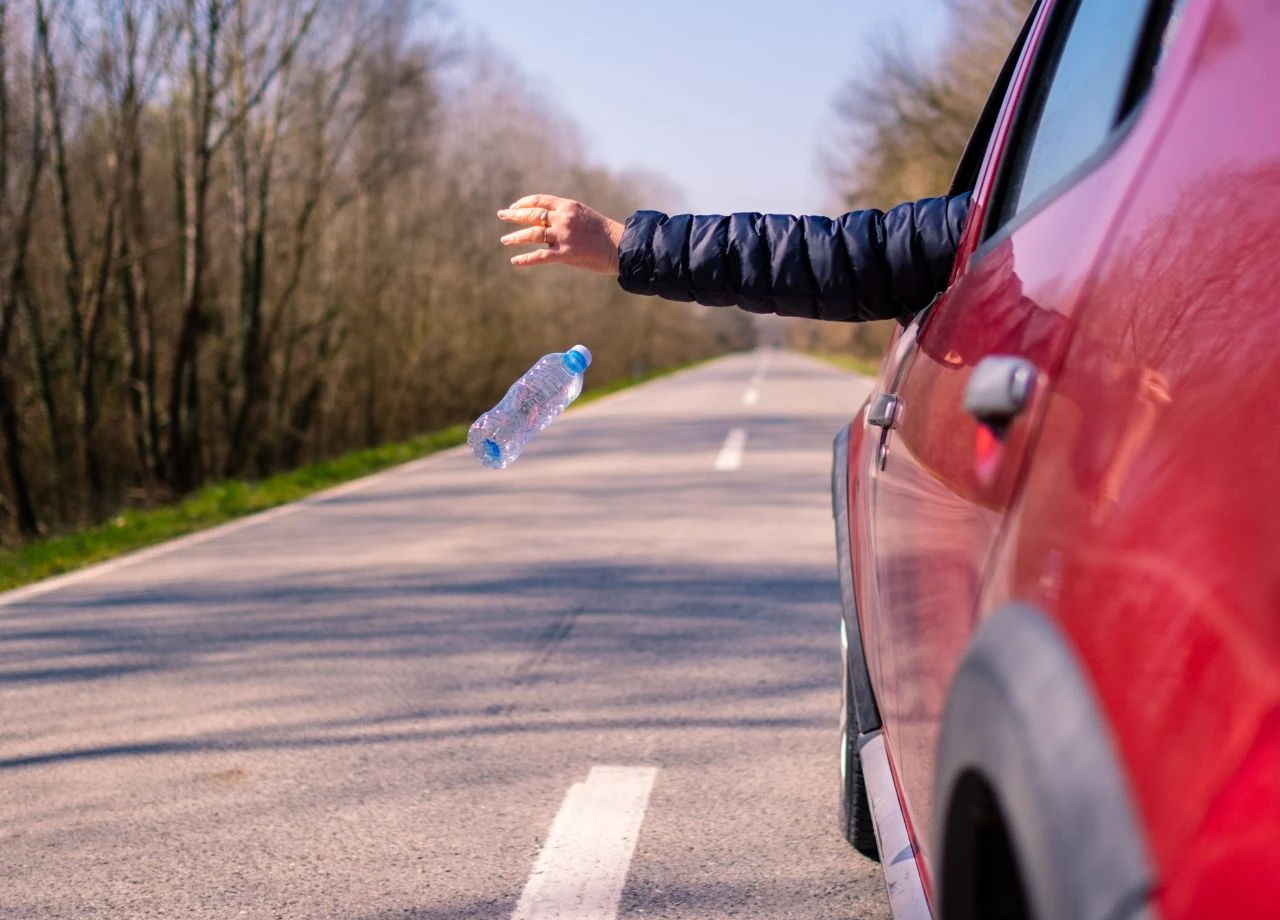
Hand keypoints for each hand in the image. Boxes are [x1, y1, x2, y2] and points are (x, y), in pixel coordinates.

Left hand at [497, 194, 624, 273]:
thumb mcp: (584, 217)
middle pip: (532, 215)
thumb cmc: (605, 233)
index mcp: (568, 206)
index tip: (514, 207)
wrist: (621, 247)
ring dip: (515, 237)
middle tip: (502, 215)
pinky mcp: (565, 254)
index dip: (524, 203)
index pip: (539, 200)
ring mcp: (563, 236)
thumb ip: (566, 218)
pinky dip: (525, 259)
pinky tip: (515, 261)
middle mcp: (563, 218)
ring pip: (532, 235)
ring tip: (504, 240)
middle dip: (514, 215)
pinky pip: (540, 256)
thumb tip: (547, 224)